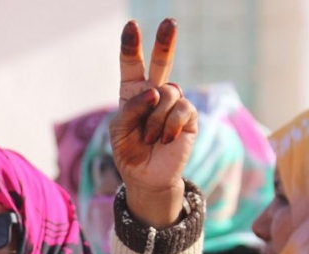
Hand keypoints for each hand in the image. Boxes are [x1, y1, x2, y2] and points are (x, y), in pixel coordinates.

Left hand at [109, 18, 197, 228]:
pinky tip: (165, 139)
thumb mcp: (119, 129)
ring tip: (150, 138)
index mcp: (134, 93)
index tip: (131, 26)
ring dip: (155, 118)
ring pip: (168, 93)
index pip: (132, 65)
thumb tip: (156, 92)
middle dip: (165, 42)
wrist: (146, 176)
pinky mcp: (188, 118)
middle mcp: (155, 94)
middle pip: (161, 62)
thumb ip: (132, 107)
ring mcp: (173, 105)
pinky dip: (169, 125)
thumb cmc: (129, 151)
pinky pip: (181, 109)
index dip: (131, 46)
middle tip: (169, 22)